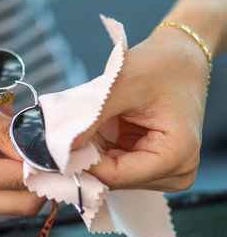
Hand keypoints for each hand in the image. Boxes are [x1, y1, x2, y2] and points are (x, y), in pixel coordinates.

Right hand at [0, 67, 44, 215]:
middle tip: (33, 138)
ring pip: (10, 200)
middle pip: (22, 204)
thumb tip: (39, 148)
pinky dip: (3, 171)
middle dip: (38, 173)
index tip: (53, 140)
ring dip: (19, 170)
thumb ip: (4, 130)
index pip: (22, 182)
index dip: (45, 162)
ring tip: (5, 133)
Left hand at [74, 27, 208, 191]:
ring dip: (94, 153)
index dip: (83, 163)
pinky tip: (99, 130)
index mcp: (177, 156)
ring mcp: (166, 172)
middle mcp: (177, 172)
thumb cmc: (159, 65)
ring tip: (90, 125)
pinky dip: (101, 150)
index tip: (57, 146)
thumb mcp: (121, 86)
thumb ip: (90, 118)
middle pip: (114, 178)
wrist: (179, 57)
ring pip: (112, 174)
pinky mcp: (154, 165)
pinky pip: (117, 166)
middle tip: (68, 132)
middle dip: (88, 157)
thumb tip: (59, 147)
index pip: (116, 175)